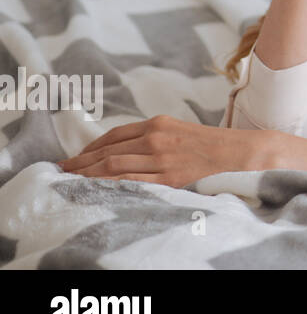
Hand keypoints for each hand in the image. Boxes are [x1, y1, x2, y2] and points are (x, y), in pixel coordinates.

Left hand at [57, 115, 276, 187]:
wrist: (238, 151)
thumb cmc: (209, 142)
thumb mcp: (178, 129)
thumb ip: (153, 136)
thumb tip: (123, 148)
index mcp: (158, 124)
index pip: (113, 135)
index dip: (90, 147)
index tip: (75, 157)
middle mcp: (156, 138)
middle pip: (108, 151)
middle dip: (81, 162)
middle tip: (61, 171)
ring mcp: (161, 159)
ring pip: (114, 167)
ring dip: (88, 175)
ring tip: (72, 182)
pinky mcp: (169, 177)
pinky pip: (132, 182)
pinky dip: (110, 186)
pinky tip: (97, 190)